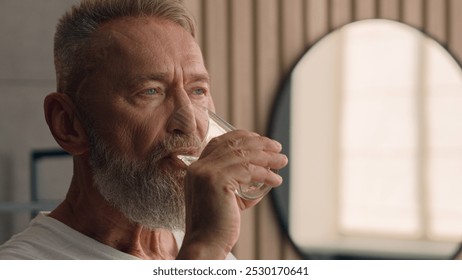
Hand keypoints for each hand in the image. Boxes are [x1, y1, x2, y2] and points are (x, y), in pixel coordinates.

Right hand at [176, 130, 287, 258]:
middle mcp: (198, 167)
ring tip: (282, 161)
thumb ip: (239, 182)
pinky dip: (266, 173)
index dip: (242, 137)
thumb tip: (263, 172)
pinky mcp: (217, 181)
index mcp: (196, 169)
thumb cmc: (217, 225)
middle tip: (277, 148)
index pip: (220, 142)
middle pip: (233, 145)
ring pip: (243, 156)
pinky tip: (276, 179)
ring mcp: (206, 173)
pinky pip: (248, 171)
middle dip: (259, 144)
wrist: (205, 245)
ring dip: (267, 157)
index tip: (261, 140)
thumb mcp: (227, 197)